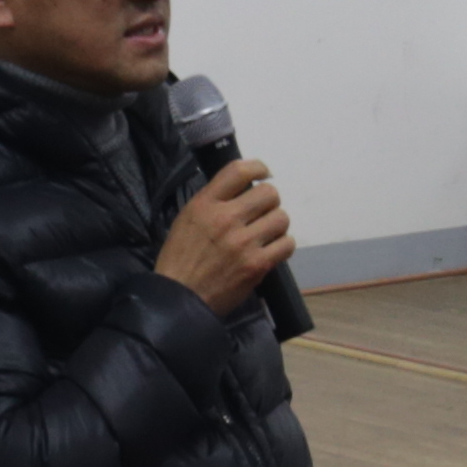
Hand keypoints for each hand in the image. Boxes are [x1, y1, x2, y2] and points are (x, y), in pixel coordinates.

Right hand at [159, 157, 292, 315]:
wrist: (180, 299)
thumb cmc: (181, 259)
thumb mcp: (187, 219)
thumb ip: (213, 202)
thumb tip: (242, 190)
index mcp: (205, 204)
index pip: (240, 171)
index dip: (258, 168)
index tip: (264, 174)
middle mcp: (226, 218)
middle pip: (269, 193)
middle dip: (269, 202)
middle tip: (261, 213)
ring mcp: (243, 243)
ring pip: (281, 217)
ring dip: (276, 224)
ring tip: (266, 233)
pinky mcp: (257, 265)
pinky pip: (286, 244)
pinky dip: (282, 245)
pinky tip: (271, 249)